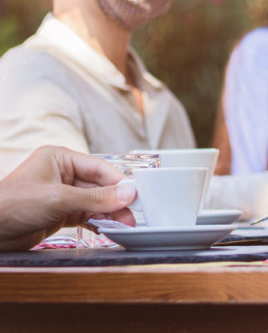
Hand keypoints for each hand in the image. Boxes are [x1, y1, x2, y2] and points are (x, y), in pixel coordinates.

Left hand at [0, 146, 136, 251]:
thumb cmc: (11, 206)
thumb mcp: (58, 199)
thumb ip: (95, 198)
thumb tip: (128, 193)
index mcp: (59, 158)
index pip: (99, 167)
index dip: (119, 181)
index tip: (136, 194)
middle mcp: (61, 174)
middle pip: (99, 186)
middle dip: (116, 201)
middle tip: (133, 214)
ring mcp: (60, 194)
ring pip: (94, 202)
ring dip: (110, 213)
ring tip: (126, 224)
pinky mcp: (58, 213)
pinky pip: (85, 214)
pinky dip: (98, 221)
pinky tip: (109, 228)